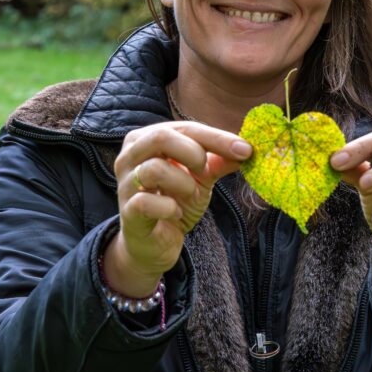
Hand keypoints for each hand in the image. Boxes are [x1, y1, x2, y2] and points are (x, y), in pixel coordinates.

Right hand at [104, 122, 251, 296]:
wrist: (155, 243)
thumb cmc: (174, 200)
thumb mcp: (201, 177)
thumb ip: (219, 161)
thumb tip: (246, 149)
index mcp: (147, 138)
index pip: (184, 128)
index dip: (217, 137)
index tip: (246, 149)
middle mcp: (130, 156)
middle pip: (161, 137)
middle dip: (193, 153)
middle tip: (205, 171)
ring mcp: (125, 184)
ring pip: (154, 169)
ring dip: (183, 183)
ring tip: (189, 194)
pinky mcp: (127, 212)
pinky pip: (147, 202)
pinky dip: (170, 208)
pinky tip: (175, 213)